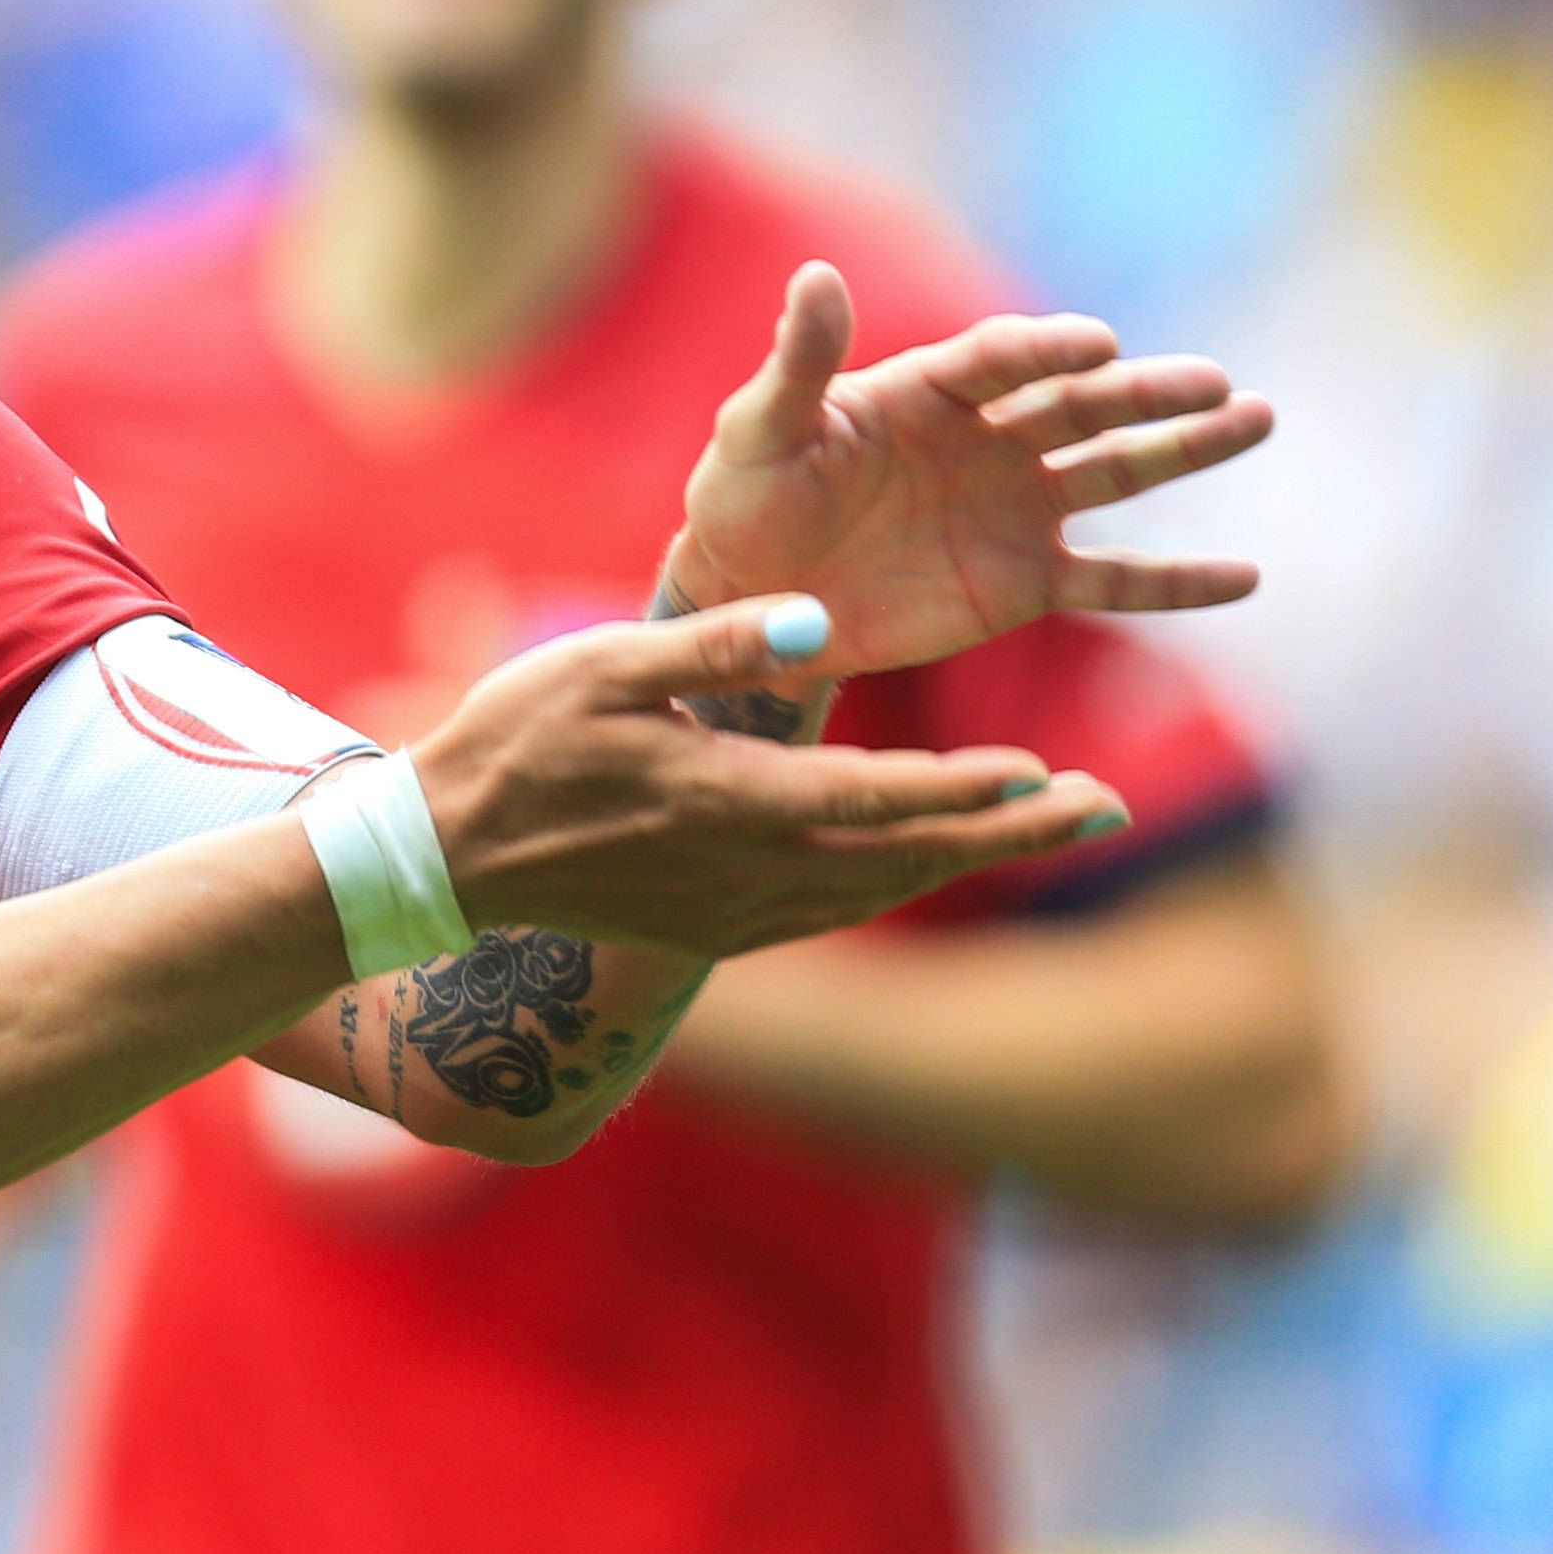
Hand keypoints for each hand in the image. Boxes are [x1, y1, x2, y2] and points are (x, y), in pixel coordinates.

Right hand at [408, 595, 1127, 957]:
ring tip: (1051, 823)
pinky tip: (931, 856)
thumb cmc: (515, 741)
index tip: (1047, 772)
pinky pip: (839, 907)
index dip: (968, 792)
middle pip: (909, 856)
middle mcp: (747, 869)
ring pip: (883, 888)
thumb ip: (716, 643)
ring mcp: (736, 909)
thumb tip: (820, 625)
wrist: (444, 857)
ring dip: (971, 857)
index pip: (876, 799)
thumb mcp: (600, 665)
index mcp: (726, 800)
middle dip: (1012, 833)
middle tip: (1108, 806)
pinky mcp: (718, 928)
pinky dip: (903, 878)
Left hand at [657, 264, 1269, 681]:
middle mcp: (988, 441)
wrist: (751, 597)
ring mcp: (1014, 510)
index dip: (1047, 349)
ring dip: (1185, 450)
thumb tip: (815, 273)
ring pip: (1115, 475)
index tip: (1098, 342)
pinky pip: (1113, 580)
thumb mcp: (759, 430)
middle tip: (1218, 383)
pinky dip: (1176, 582)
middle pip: (1080, 408)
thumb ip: (799, 361)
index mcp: (926, 392)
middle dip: (1148, 393)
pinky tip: (1245, 577)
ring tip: (1254, 419)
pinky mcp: (1025, 581)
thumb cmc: (745, 498)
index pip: (1000, 360)